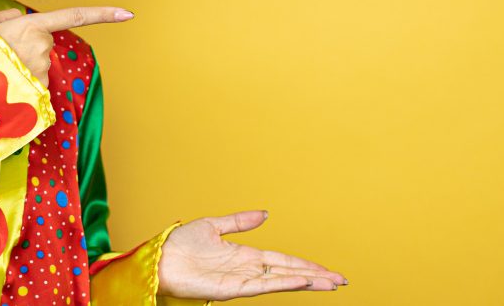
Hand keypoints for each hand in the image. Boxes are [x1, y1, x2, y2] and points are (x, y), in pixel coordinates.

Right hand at [0, 6, 133, 87]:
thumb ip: (7, 16)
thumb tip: (22, 20)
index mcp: (32, 26)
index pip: (74, 17)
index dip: (102, 15)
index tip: (128, 14)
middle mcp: (43, 48)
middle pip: (45, 43)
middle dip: (29, 47)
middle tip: (2, 54)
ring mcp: (42, 71)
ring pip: (39, 63)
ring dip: (23, 66)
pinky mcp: (38, 92)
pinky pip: (34, 82)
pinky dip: (22, 83)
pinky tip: (5, 85)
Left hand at [157, 211, 346, 300]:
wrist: (160, 257)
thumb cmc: (180, 244)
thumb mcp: (214, 225)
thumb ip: (241, 221)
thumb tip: (266, 213)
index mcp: (245, 255)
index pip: (283, 261)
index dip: (306, 265)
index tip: (328, 270)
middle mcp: (247, 269)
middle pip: (288, 272)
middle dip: (315, 276)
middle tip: (342, 280)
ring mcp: (241, 280)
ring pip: (281, 281)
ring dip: (306, 281)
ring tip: (331, 283)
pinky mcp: (231, 289)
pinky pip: (261, 286)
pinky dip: (282, 283)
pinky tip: (299, 281)